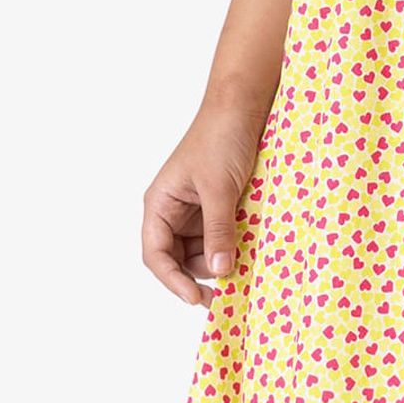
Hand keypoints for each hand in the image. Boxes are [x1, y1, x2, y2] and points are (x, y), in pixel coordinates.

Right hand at [141, 100, 267, 305]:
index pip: (156, 254)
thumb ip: (218, 230)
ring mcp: (197, 208)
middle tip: (225, 293)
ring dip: (218, 261)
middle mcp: (174, 209)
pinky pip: (220, 235)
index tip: (196, 298)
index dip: (172, 281)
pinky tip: (247, 252)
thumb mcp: (219, 188)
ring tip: (242, 267)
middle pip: (178, 258)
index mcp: (160, 203)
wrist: (244, 104)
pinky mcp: (219, 205)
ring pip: (202, 250)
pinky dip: (231, 246)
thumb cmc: (221, 137)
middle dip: (198, 275)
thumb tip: (218, 272)